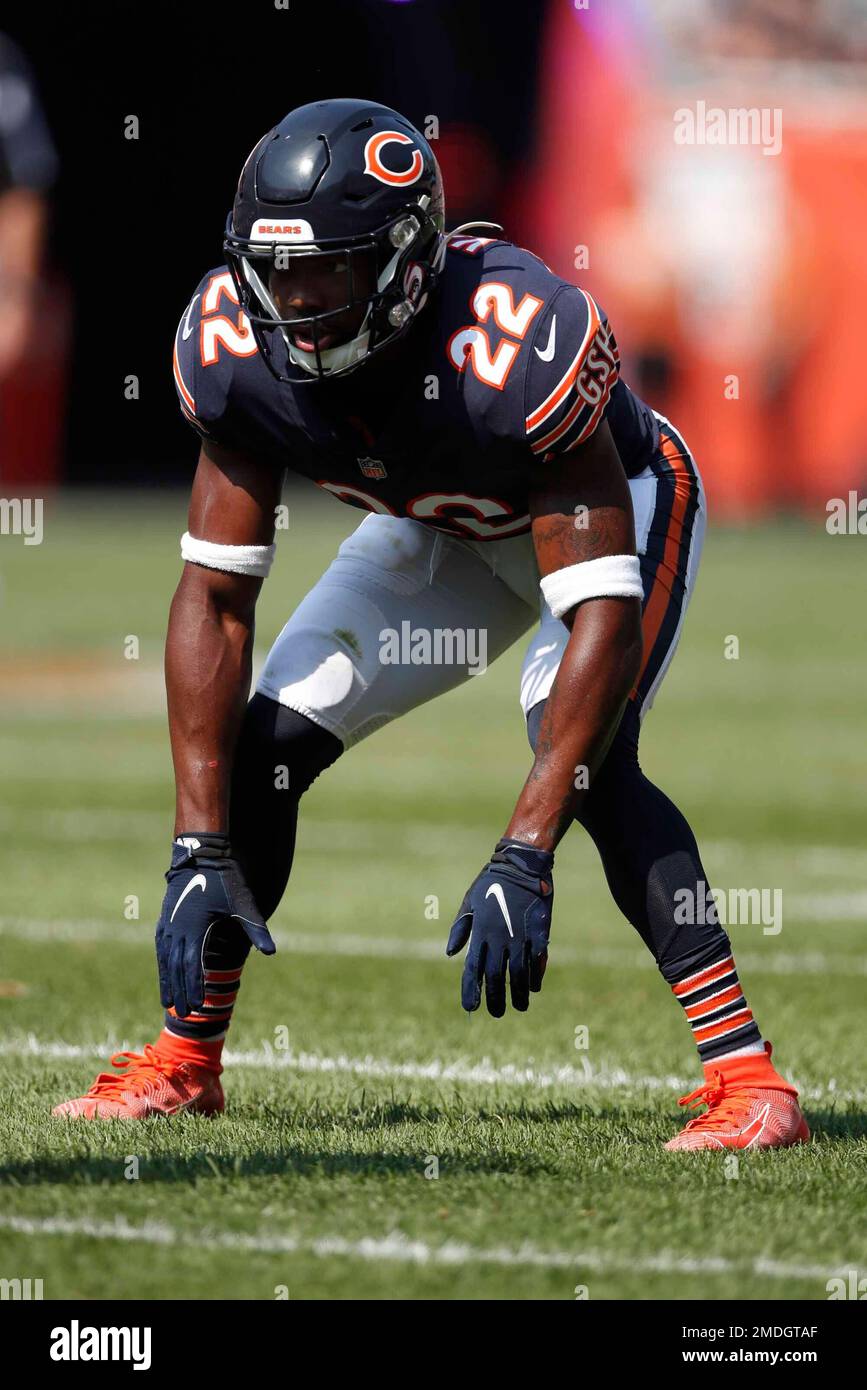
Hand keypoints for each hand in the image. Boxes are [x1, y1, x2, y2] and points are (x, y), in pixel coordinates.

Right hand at [155, 833, 275, 1017]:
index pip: (193, 966)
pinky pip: (162, 949)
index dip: (195, 987)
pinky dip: (163, 966)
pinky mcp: (165, 920)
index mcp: (194, 928)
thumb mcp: (243, 903)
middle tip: (183, 1015)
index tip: (197, 1007)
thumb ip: (255, 929)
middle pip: (177, 968)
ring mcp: (168, 925)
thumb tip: (271, 952)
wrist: (200, 855)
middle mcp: (176, 929)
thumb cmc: (224, 879)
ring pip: (166, 961)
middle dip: (180, 992)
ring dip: (168, 983)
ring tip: (169, 1005)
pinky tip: (166, 977)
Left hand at [446, 839, 553, 1016]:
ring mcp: (520, 936)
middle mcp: (499, 938)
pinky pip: (536, 961)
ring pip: (518, 974)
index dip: (471, 990)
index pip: (472, 969)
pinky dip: (535, 976)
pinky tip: (533, 987)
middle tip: (497, 1013)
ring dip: (518, 994)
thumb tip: (450, 954)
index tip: (470, 1008)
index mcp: (480, 931)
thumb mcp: (469, 902)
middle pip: (495, 977)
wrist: (522, 864)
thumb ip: (460, 929)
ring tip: (519, 1007)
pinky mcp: (539, 933)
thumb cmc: (492, 883)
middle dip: (495, 999)